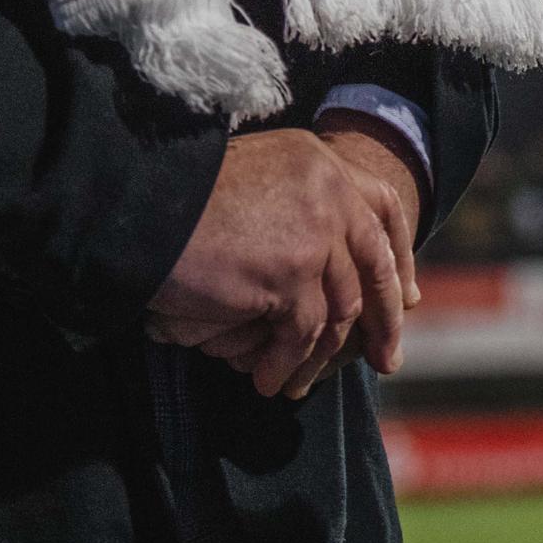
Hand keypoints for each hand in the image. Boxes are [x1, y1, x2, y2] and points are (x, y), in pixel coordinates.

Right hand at [147, 129, 412, 398]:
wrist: (136, 203)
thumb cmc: (177, 196)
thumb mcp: (253, 180)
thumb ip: (295, 204)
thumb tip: (328, 253)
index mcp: (320, 160)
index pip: (381, 205)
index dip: (399, 252)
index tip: (407, 294)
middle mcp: (329, 189)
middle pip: (377, 260)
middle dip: (388, 316)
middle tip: (388, 357)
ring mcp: (316, 231)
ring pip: (343, 307)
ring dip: (324, 354)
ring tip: (304, 382)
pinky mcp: (292, 273)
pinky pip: (304, 332)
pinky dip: (288, 364)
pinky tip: (271, 381)